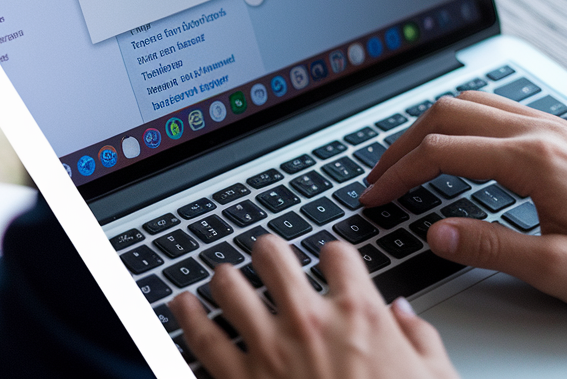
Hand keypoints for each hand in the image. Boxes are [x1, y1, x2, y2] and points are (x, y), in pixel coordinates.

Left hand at [172, 234, 457, 378]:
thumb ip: (421, 341)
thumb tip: (403, 315)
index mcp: (360, 317)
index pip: (337, 255)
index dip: (334, 257)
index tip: (330, 264)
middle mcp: (309, 323)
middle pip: (272, 256)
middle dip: (269, 253)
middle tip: (267, 259)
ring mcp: (269, 349)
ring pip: (228, 286)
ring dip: (225, 280)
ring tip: (223, 279)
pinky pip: (201, 337)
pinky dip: (187, 317)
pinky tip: (183, 307)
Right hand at [361, 90, 566, 299]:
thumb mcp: (564, 268)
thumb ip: (494, 249)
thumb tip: (436, 234)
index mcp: (534, 161)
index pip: (439, 152)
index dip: (396, 173)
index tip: (375, 196)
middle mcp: (543, 133)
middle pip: (445, 113)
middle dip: (402, 143)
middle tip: (378, 175)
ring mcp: (556, 127)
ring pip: (471, 101)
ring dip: (430, 125)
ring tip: (408, 157)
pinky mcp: (566, 132)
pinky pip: (499, 107)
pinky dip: (462, 120)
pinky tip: (460, 145)